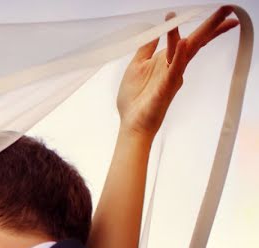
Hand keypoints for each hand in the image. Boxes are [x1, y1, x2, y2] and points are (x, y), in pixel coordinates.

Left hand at [116, 6, 238, 138]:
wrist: (132, 123)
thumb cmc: (134, 99)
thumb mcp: (137, 66)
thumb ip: (146, 48)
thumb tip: (154, 31)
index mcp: (167, 60)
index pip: (190, 39)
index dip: (205, 27)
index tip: (222, 12)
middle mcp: (174, 66)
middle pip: (196, 42)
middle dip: (212, 26)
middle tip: (228, 10)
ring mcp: (172, 76)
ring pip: (189, 51)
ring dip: (202, 33)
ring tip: (217, 17)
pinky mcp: (166, 87)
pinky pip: (174, 69)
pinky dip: (179, 55)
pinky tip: (184, 42)